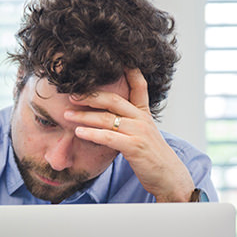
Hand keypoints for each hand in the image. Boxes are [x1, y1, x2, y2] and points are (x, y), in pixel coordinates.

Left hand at [65, 68, 194, 201]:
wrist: (169, 178)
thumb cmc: (152, 158)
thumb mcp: (143, 135)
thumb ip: (129, 123)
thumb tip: (107, 117)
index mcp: (144, 114)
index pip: (139, 86)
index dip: (130, 71)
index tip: (117, 59)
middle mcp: (142, 119)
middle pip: (114, 100)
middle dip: (91, 95)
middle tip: (72, 94)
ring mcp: (139, 132)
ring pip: (107, 118)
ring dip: (84, 115)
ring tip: (67, 114)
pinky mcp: (134, 147)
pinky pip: (109, 137)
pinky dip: (92, 134)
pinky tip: (79, 132)